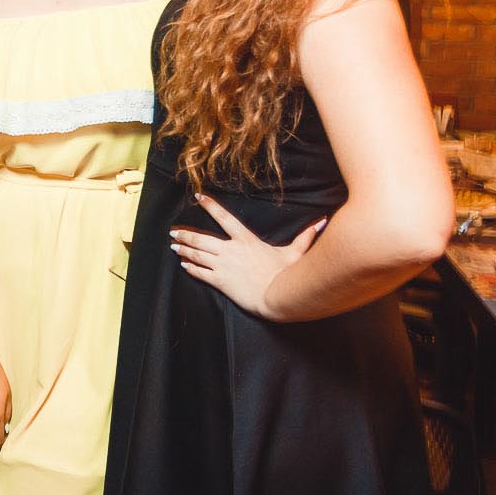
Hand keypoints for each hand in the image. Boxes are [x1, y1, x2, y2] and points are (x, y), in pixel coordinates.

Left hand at [171, 193, 327, 319]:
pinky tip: (184, 265)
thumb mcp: (295, 253)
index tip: (197, 197)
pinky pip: (201, 273)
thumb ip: (305, 237)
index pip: (225, 218)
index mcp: (246, 240)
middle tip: (173, 232)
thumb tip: (322, 222)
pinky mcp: (221, 282)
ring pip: (198, 254)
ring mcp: (224, 266)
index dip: (210, 206)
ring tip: (174, 246)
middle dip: (185, 234)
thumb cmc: (286, 275)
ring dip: (184, 249)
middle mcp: (231, 250)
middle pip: (202, 238)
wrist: (276, 297)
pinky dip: (191, 268)